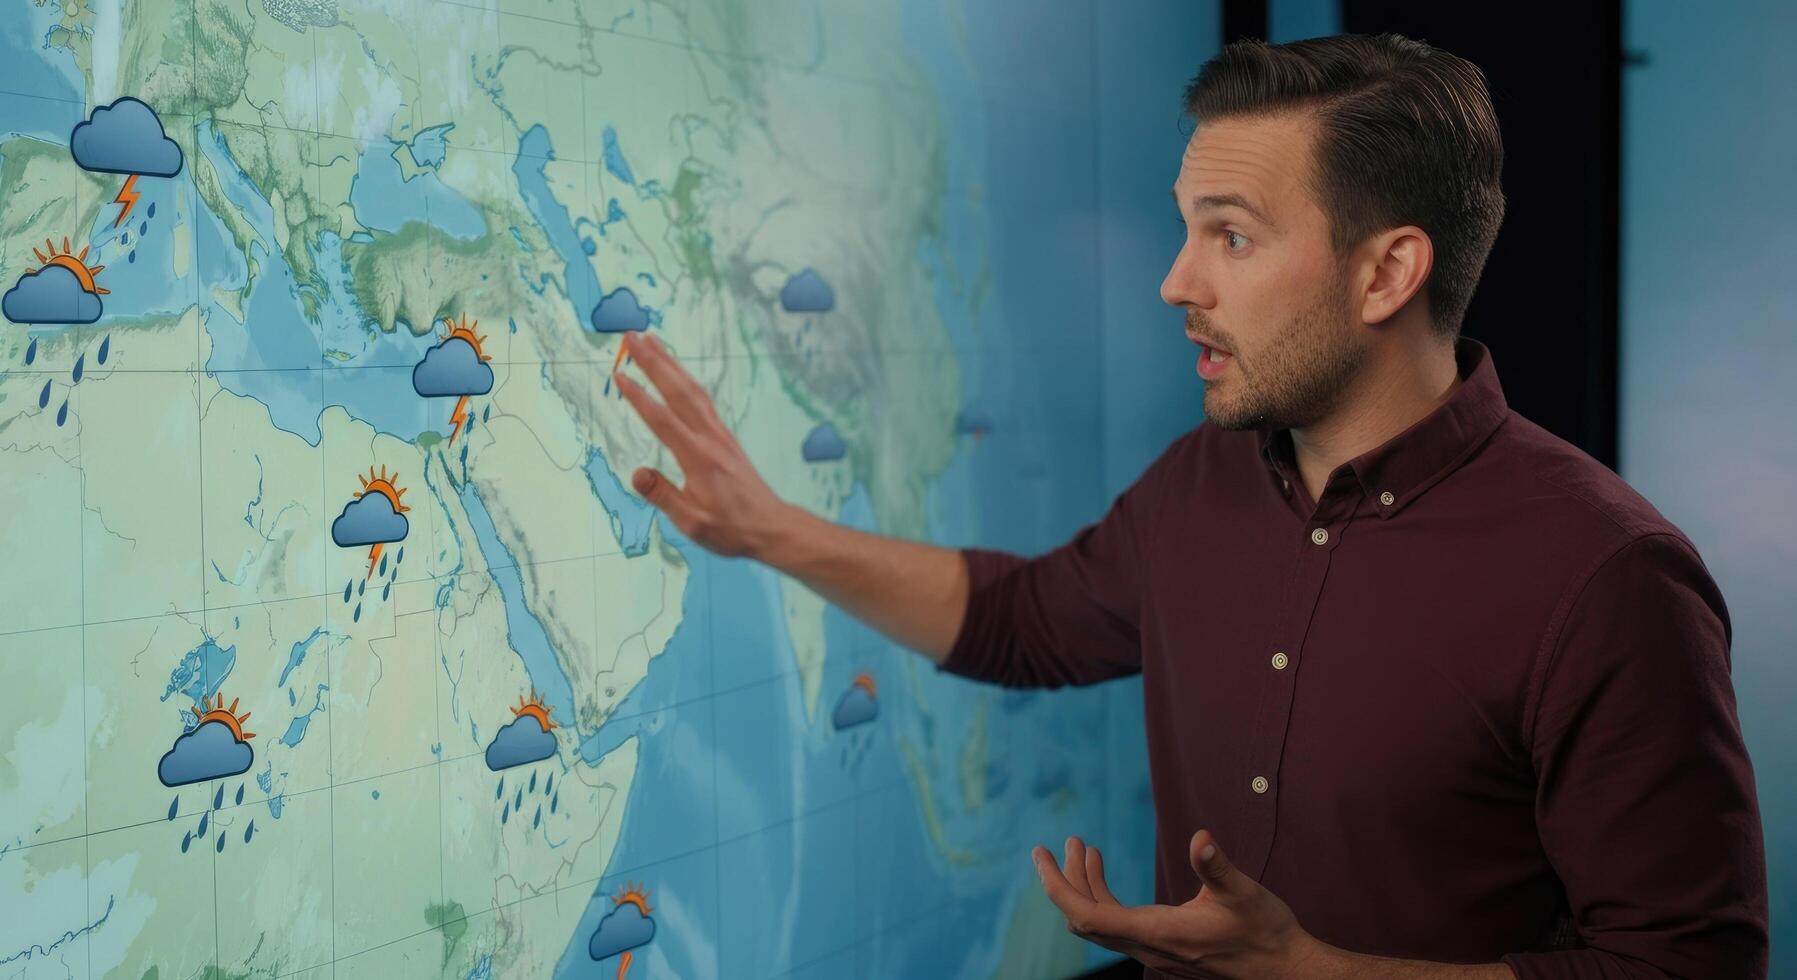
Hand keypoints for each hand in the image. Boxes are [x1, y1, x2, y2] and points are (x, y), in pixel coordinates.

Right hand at [611, 332, 791, 557]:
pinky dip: (687, 381)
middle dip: (654, 362)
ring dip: (671, 364)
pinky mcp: (726, 438)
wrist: (772, 527)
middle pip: (679, 392)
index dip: (639, 396)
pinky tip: (679, 375)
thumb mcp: (693, 523)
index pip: (662, 420)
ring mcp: (720, 435)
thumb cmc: (732, 529)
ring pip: (693, 391)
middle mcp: (710, 439)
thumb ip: (663, 496)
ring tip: (651, 341)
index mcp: (698, 458)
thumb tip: (636, 473)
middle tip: (632, 336)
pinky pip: (703, 401)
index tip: (618, 374)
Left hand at [1032, 830, 1323, 978]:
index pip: (1086, 915)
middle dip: (1065, 880)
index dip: (1057, 886)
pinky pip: (1116, 924)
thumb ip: (1216, 866)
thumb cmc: (1266, 931)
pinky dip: (1103, 896)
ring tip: (1083, 847)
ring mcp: (1153, 951)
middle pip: (1084, 919)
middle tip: (1057, 844)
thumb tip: (1201, 838)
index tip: (1041, 854)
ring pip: (1100, 922)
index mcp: (1157, 934)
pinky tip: (1104, 871)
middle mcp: (1148, 948)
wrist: (1285, 969)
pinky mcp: (1162, 948)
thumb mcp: (1244, 892)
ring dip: (1085, 885)